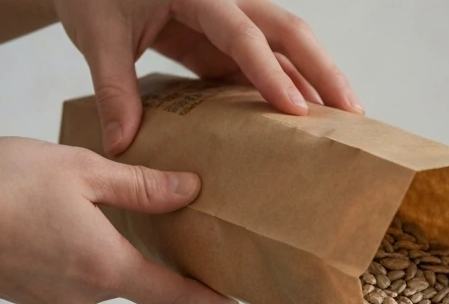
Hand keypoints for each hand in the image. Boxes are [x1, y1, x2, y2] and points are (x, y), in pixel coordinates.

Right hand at [0, 138, 236, 303]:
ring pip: (95, 278)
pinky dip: (69, 255)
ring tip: (91, 213)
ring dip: (102, 252)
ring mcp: (50, 300)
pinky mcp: (23, 295)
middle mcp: (82, 296)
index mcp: (105, 269)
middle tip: (160, 226)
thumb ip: (141, 187)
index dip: (206, 302)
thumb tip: (190, 190)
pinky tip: (53, 223)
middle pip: (133, 282)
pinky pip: (63, 277)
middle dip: (147, 258)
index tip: (228, 302)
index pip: (174, 299)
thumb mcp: (81, 170)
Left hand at [53, 0, 362, 154]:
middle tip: (351, 113)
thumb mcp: (97, 35)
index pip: (242, 34)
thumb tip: (123, 143)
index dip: (271, 72)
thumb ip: (114, 88)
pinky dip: (293, 86)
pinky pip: (269, 61)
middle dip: (323, 70)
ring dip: (319, 78)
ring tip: (346, 120)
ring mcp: (230, 21)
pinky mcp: (225, 41)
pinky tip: (310, 118)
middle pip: (288, 30)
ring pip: (289, 43)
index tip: (296, 109)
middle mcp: (225, 1)